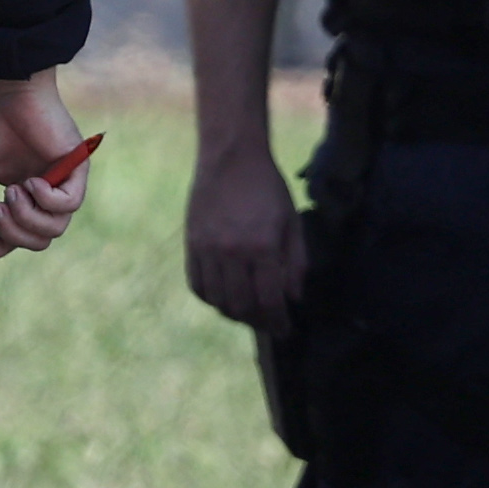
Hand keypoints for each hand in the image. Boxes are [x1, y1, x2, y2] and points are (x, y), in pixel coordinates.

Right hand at [0, 73, 90, 260]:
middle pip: (39, 240)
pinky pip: (70, 204)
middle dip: (13, 235)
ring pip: (55, 229)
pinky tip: (31, 182)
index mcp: (23, 195)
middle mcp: (45, 192)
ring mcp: (62, 182)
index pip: (18, 235)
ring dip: (28, 219)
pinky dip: (47, 201)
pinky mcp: (76, 168)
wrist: (7, 91)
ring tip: (13, 192)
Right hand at [185, 141, 311, 325]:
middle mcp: (232, 252)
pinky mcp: (192, 243)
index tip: (285, 330)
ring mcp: (208, 249)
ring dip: (233, 313)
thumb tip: (294, 298)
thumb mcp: (292, 222)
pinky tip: (222, 295)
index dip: (278, 322)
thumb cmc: (268, 188)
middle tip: (267, 322)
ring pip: (217, 300)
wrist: (231, 157)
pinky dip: (209, 298)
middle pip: (241, 307)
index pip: (270, 301)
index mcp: (263, 247)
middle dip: (257, 321)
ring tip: (246, 310)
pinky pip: (196, 284)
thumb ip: (296, 262)